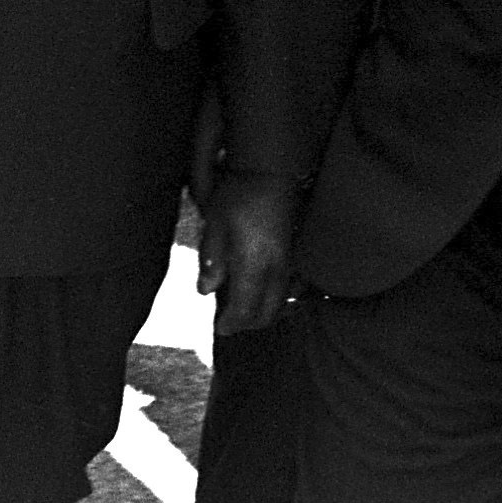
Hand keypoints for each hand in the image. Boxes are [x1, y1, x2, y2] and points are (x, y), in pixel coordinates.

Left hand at [198, 167, 301, 335]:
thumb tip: (205, 292)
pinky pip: (291, 289)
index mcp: (253, 264)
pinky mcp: (296, 256)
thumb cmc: (237, 197)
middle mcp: (277, 269)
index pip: (245, 308)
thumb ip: (211, 261)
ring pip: (282, 303)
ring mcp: (290, 263)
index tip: (219, 329)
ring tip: (242, 311)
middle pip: (267, 312)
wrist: (271, 174)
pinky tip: (263, 295)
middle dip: (247, 323)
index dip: (231, 323)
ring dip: (262, 313)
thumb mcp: (214, 225)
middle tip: (228, 323)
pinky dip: (277, 300)